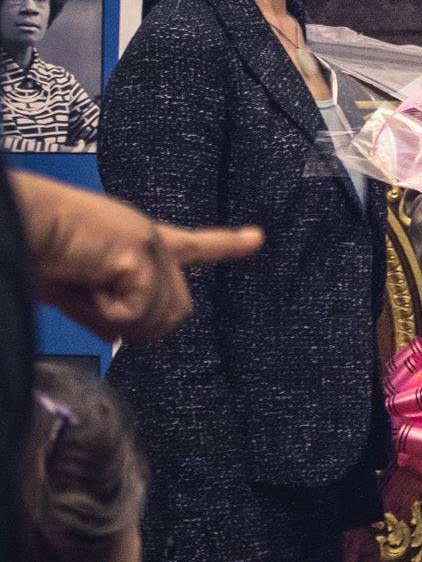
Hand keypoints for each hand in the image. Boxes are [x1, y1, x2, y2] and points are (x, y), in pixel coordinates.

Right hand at [16, 172, 262, 339]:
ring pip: (161, 315)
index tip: (257, 238)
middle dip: (143, 325)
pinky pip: (138, 309)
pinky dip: (107, 311)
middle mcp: (151, 239)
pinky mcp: (142, 251)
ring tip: (84, 288)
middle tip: (97, 308)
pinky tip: (85, 282)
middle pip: (177, 310)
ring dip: (120, 319)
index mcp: (135, 240)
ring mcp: (150, 244)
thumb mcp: (70, 290)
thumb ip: (99, 311)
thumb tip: (118, 336)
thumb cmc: (32, 250)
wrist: (13, 225)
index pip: (189, 245)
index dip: (224, 244)